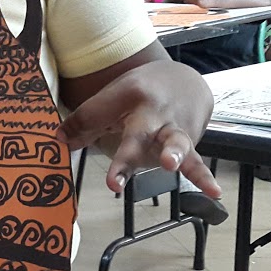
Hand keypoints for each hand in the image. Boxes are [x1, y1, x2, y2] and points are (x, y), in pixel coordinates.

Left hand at [58, 61, 219, 197]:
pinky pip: (196, 160)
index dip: (79, 128)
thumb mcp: (110, 98)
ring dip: (171, 153)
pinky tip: (214, 192)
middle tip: (114, 181)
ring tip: (167, 164)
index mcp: (127, 96)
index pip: (97, 113)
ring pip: (173, 141)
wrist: (183, 78)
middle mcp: (152, 111)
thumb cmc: (139, 93)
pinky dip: (204, 176)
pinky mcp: (191, 141)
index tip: (61, 141)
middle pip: (136, 134)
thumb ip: (86, 121)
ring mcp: (174, 127)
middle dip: (126, 157)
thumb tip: (57, 143)